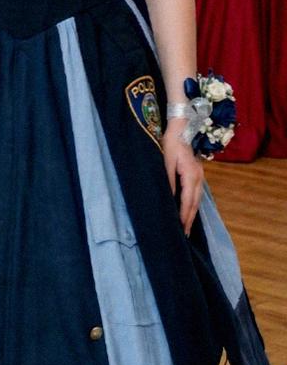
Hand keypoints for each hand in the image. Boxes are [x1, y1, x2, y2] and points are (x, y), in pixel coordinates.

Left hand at [162, 118, 202, 236]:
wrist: (181, 128)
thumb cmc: (171, 144)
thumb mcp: (165, 161)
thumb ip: (167, 180)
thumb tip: (168, 198)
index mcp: (190, 175)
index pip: (187, 201)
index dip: (183, 216)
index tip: (179, 229)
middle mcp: (198, 178)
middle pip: (194, 203)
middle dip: (189, 220)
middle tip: (184, 235)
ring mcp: (199, 176)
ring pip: (197, 200)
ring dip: (191, 214)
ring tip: (186, 228)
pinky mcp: (196, 175)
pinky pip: (195, 194)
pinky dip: (192, 205)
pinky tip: (188, 212)